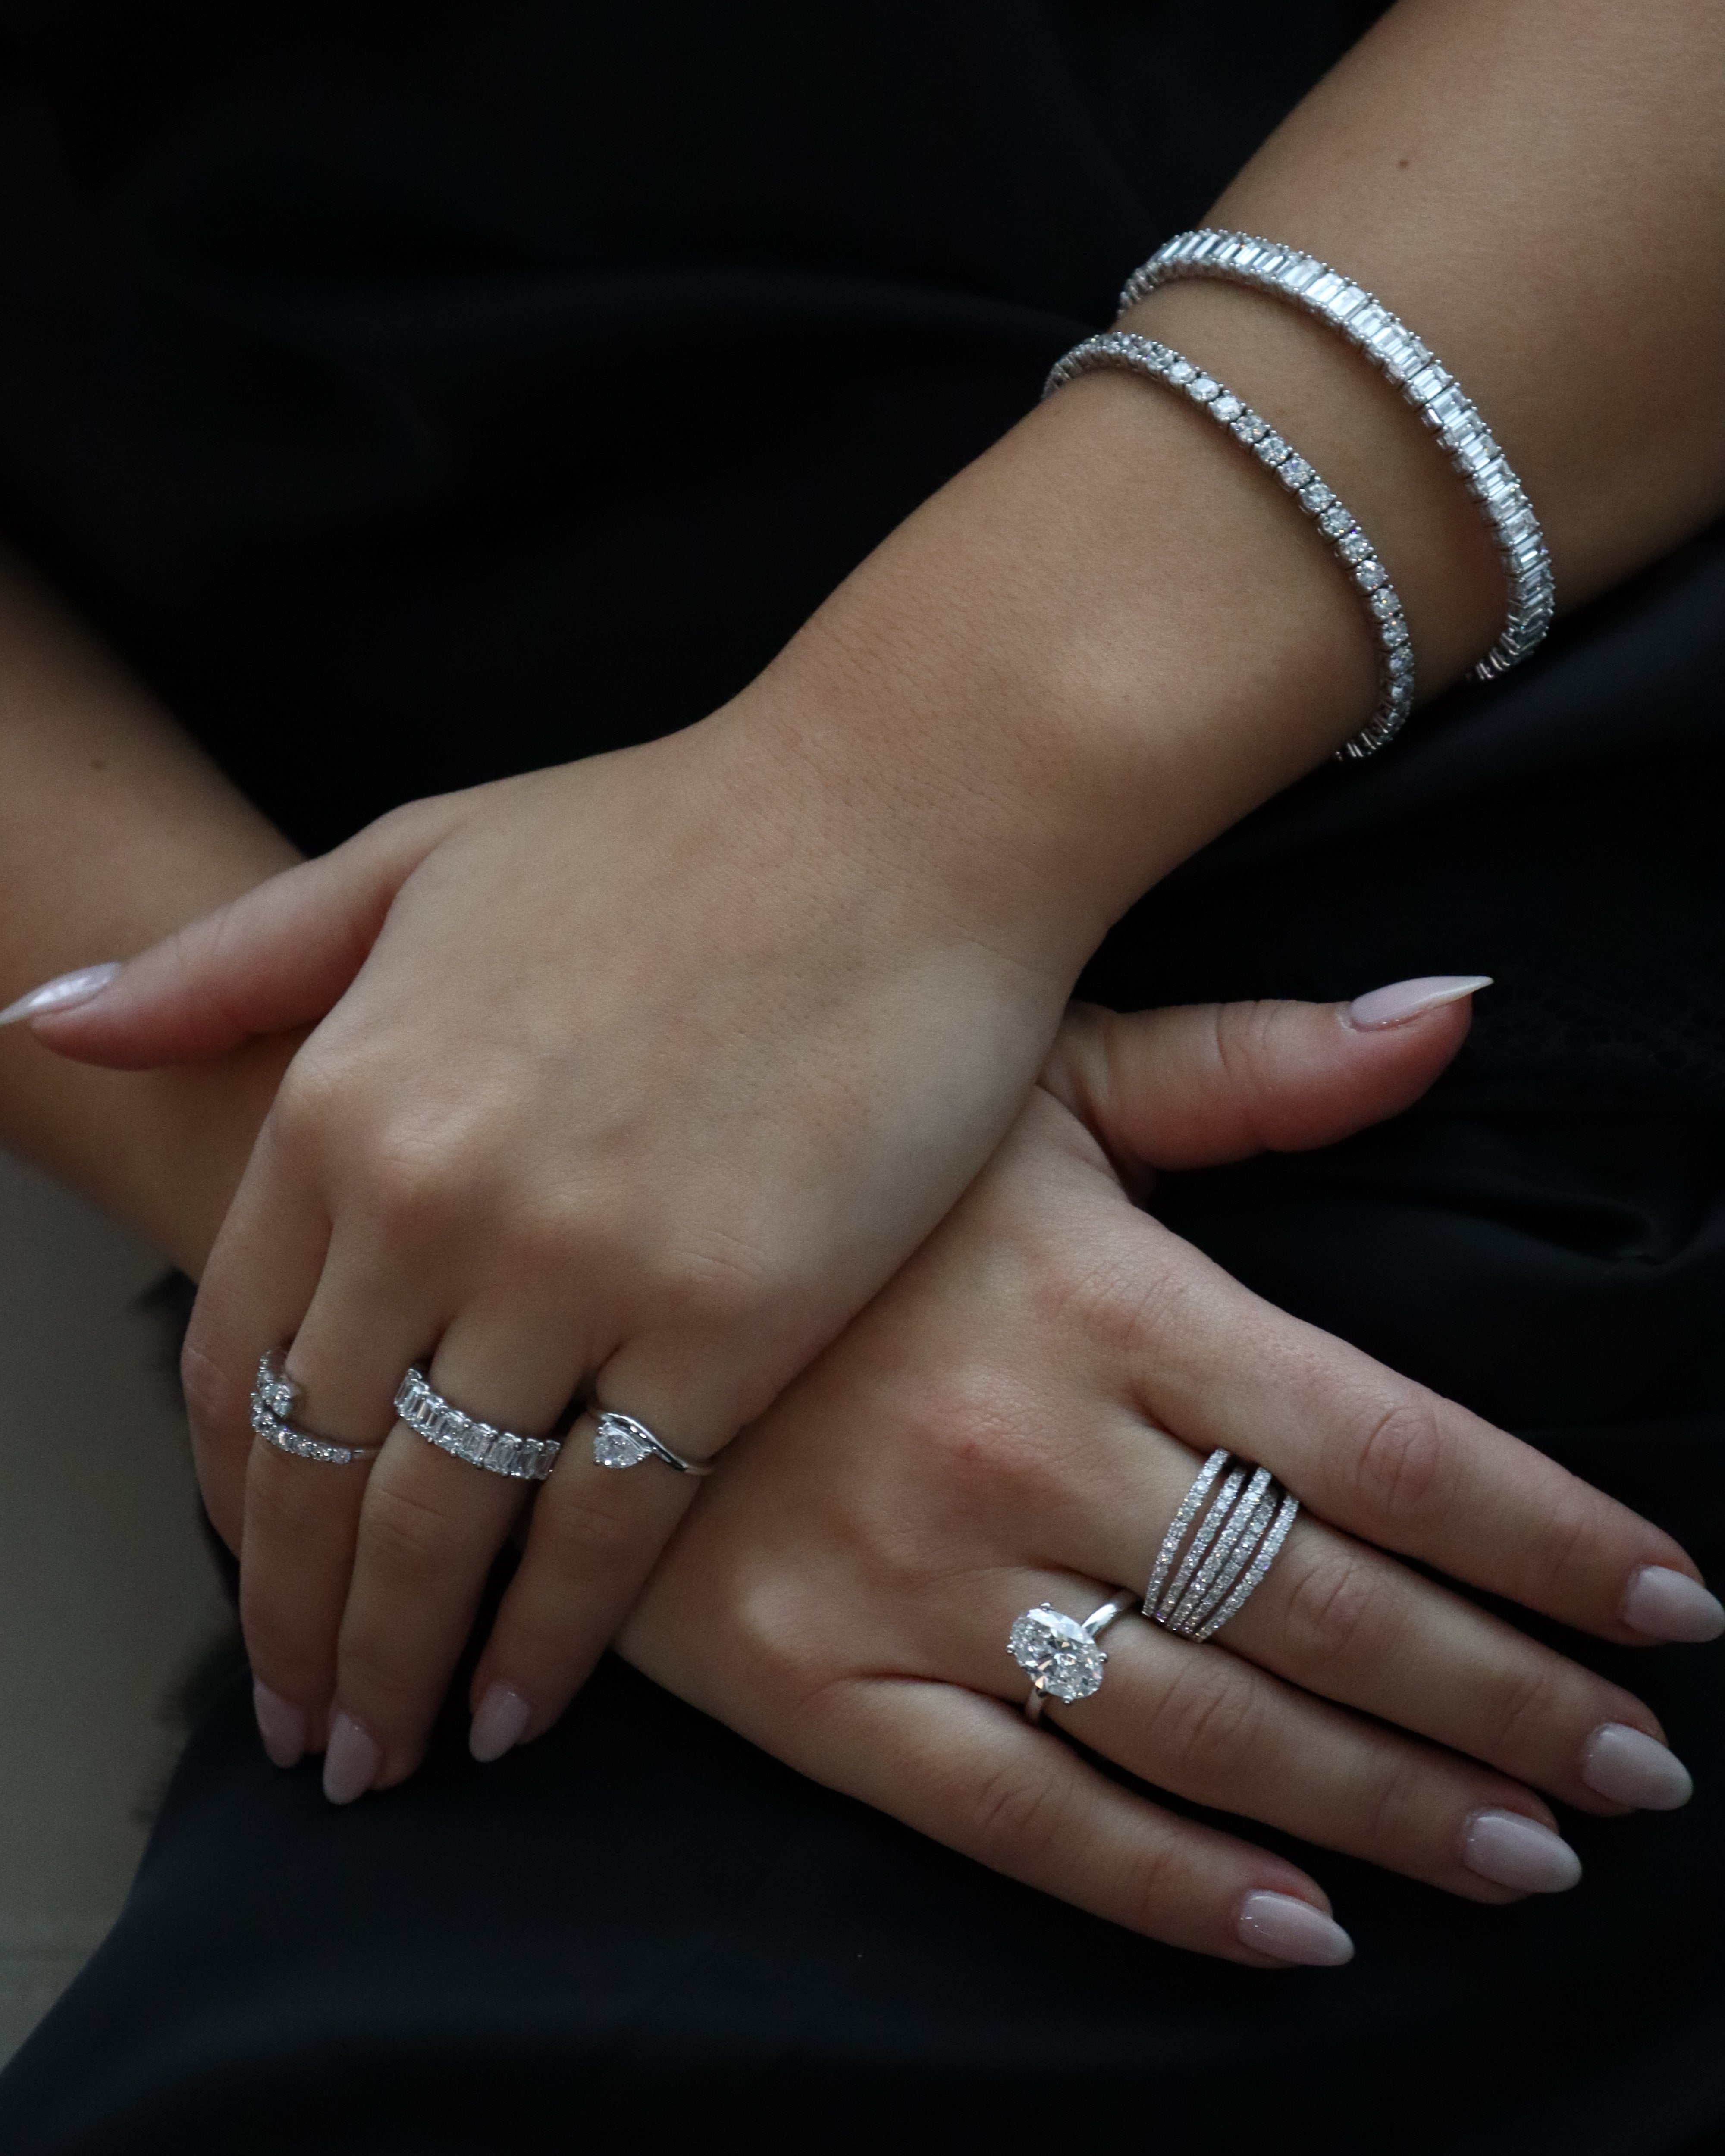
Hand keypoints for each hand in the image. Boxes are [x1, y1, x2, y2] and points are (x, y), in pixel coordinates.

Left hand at [28, 689, 1103, 1795]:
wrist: (908, 817)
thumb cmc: (673, 830)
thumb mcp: (418, 854)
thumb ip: (231, 961)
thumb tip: (46, 1015)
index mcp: (348, 1096)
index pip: (232, 1360)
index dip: (227, 1503)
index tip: (249, 1592)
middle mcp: (438, 1199)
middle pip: (322, 1474)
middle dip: (301, 1630)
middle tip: (309, 1734)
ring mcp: (584, 1267)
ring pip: (446, 1526)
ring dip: (405, 1663)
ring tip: (394, 1752)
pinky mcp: (732, 1322)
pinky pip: (607, 1526)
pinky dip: (555, 1635)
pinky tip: (526, 1703)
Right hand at [609, 991, 1715, 1965]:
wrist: (572, 1240)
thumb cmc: (841, 1151)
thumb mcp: (1033, 1075)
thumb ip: (1248, 1067)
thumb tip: (1452, 1011)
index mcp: (1103, 1293)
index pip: (1388, 1445)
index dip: (1549, 1539)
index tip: (1672, 1612)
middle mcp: (1029, 1448)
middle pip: (1326, 1608)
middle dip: (1511, 1701)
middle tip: (1642, 1772)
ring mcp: (916, 1579)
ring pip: (1207, 1731)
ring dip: (1391, 1807)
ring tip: (1527, 1852)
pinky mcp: (814, 1684)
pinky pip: (1022, 1818)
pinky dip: (1172, 1891)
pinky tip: (1302, 1928)